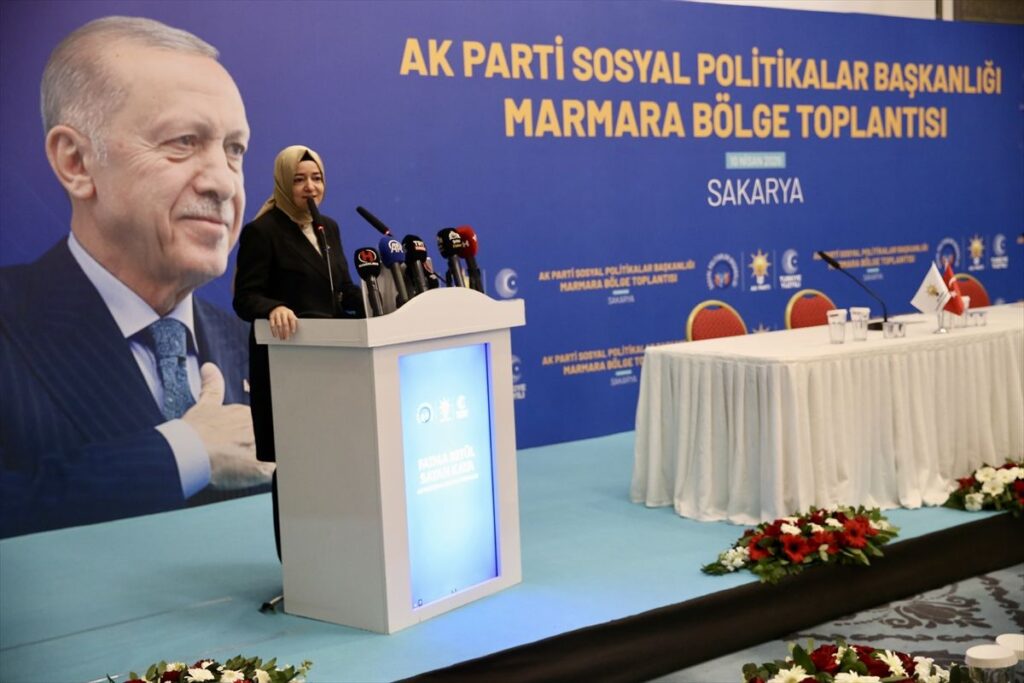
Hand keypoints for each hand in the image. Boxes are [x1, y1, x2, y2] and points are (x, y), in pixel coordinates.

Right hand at [183, 363, 273, 489]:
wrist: (188, 452)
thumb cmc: (194, 431)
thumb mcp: (205, 404)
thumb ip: (212, 386)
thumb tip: (209, 368)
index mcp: (247, 414)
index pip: (255, 423)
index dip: (247, 434)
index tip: (238, 441)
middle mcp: (257, 428)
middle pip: (265, 437)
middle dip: (255, 445)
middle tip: (238, 454)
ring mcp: (261, 447)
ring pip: (270, 451)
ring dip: (263, 457)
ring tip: (246, 465)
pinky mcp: (261, 467)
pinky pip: (273, 472)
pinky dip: (268, 474)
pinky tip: (257, 475)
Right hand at [269, 305, 297, 339]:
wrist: (277, 307)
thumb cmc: (286, 314)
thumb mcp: (291, 315)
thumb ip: (294, 320)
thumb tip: (298, 329)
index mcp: (289, 313)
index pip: (292, 319)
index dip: (293, 326)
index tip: (293, 332)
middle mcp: (283, 313)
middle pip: (285, 323)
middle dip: (286, 332)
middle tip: (286, 338)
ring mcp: (277, 314)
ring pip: (279, 325)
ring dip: (280, 332)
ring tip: (282, 338)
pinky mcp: (271, 316)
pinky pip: (272, 325)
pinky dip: (273, 331)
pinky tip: (275, 335)